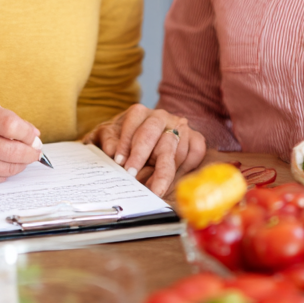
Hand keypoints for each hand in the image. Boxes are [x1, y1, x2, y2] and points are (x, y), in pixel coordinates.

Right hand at [0, 102, 41, 185]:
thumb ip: (0, 119)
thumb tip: (31, 134)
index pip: (10, 125)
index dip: (28, 132)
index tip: (34, 135)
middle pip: (12, 150)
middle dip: (30, 152)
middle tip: (35, 150)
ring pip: (7, 167)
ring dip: (21, 164)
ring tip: (23, 157)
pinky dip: (5, 172)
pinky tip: (4, 164)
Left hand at [83, 104, 205, 197]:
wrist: (143, 141)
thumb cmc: (123, 139)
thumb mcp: (109, 136)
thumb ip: (108, 140)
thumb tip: (110, 149)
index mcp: (140, 113)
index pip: (134, 123)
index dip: (126, 143)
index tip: (119, 162)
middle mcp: (161, 117)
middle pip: (155, 135)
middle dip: (143, 156)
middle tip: (132, 176)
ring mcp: (180, 127)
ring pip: (176, 149)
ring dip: (163, 172)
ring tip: (150, 189)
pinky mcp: (195, 139)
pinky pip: (195, 153)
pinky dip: (185, 169)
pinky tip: (170, 182)